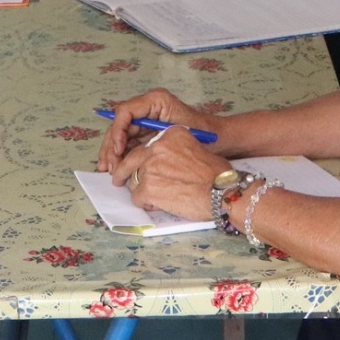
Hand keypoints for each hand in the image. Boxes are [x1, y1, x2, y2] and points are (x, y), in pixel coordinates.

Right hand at [95, 88, 224, 173]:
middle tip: (108, 166)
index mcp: (155, 101)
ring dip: (112, 152)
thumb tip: (127, 149)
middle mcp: (147, 108)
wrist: (222, 141)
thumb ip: (155, 137)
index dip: (117, 130)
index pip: (126, 111)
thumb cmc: (206, 134)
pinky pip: (129, 144)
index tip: (119, 149)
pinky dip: (121, 156)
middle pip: (119, 124)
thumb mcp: (180, 132)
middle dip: (111, 145)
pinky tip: (114, 168)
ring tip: (106, 169)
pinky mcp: (147, 134)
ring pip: (121, 135)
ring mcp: (146, 121)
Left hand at [113, 126, 229, 221]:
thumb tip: (163, 164)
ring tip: (150, 197)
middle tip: (118, 179)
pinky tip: (158, 205)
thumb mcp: (196, 149)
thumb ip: (175, 151)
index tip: (140, 164)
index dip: (142, 157)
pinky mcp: (147, 187)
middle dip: (122, 170)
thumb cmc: (217, 175)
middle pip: (131, 158)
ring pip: (133, 179)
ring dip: (139, 189)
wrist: (222, 192)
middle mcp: (157, 146)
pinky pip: (137, 197)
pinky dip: (145, 203)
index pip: (147, 144)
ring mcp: (149, 167)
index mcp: (170, 134)